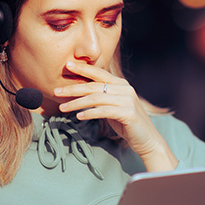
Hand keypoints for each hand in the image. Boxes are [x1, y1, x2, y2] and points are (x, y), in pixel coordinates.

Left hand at [55, 61, 177, 171]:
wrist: (147, 139)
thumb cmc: (127, 124)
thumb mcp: (113, 107)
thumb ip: (102, 98)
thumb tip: (81, 93)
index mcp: (121, 84)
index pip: (99, 73)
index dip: (83, 68)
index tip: (67, 65)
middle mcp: (125, 89)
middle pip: (94, 86)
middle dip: (73, 88)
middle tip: (56, 91)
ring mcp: (128, 100)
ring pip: (96, 98)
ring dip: (77, 103)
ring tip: (63, 107)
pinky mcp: (128, 113)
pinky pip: (104, 111)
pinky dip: (89, 113)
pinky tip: (78, 117)